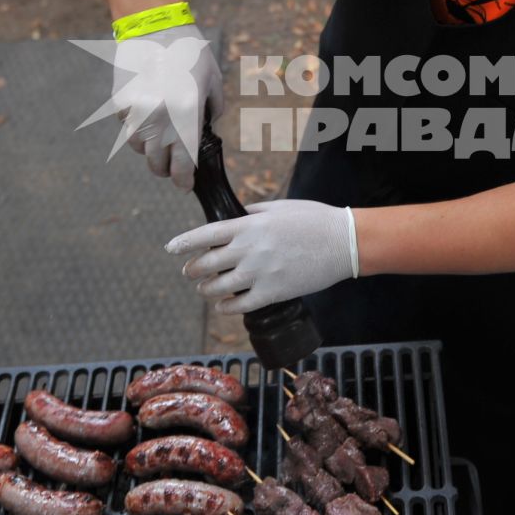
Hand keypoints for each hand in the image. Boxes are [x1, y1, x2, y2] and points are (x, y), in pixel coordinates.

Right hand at [89, 24, 223, 189]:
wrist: (154, 27)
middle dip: (164, 169)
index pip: (183, 162)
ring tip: (158, 137)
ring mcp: (136, 111)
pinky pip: (126, 125)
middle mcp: (160, 118)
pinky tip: (144, 111)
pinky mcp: (120, 102)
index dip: (183, 179)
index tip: (184, 185)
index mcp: (187, 114)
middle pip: (156, 162)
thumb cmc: (189, 53)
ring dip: (148, 148)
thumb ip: (212, 111)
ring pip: (137, 147)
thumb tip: (204, 131)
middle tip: (170, 168)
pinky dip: (134, 125)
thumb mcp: (212, 82)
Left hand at [166, 199, 357, 314]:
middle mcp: (250, 249)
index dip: (184, 242)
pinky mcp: (273, 292)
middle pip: (206, 264)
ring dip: (206, 289)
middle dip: (193, 269)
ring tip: (205, 289)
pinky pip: (240, 306)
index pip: (205, 234)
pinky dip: (226, 307)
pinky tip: (223, 305)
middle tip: (191, 271)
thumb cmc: (314, 219)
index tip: (171, 248)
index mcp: (249, 225)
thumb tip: (235, 216)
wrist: (343, 242)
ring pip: (218, 288)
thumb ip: (253, 212)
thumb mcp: (280, 207)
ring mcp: (260, 273)